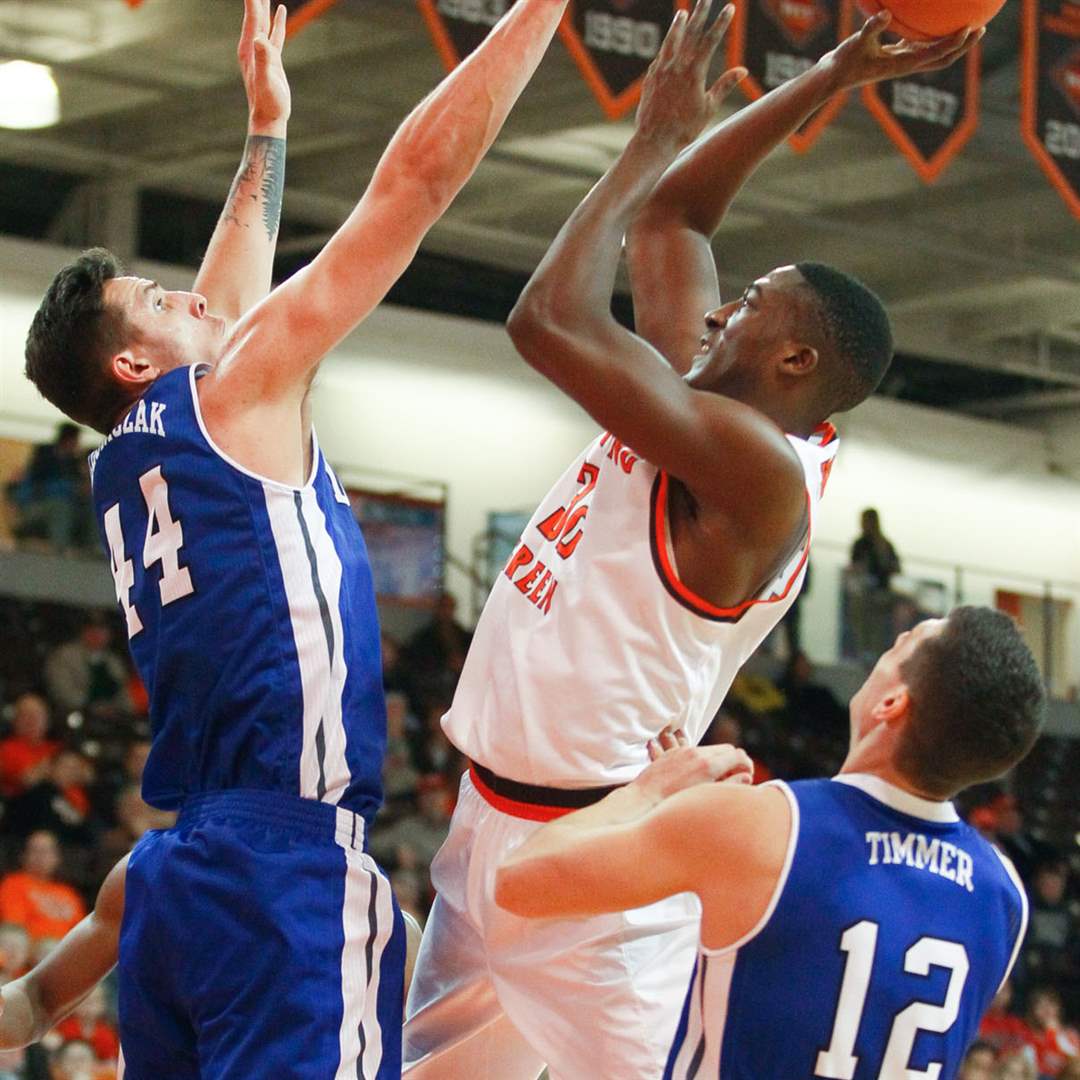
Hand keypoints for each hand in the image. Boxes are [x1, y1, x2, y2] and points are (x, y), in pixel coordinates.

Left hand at [239, 0, 289, 132]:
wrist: (269, 118)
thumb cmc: (267, 102)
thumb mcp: (265, 80)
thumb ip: (263, 59)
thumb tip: (260, 39)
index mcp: (249, 47)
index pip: (251, 16)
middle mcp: (252, 46)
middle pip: (255, 14)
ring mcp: (262, 51)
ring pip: (263, 20)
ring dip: (264, 4)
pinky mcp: (272, 58)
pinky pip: (275, 33)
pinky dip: (277, 21)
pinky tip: (280, 10)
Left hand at [632, 726, 752, 803]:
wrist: (642, 801)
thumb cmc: (675, 805)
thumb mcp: (706, 797)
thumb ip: (730, 786)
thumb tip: (746, 777)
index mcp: (708, 766)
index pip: (737, 755)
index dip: (746, 765)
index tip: (747, 775)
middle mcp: (696, 753)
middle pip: (726, 749)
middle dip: (733, 761)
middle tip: (734, 776)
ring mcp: (682, 751)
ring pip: (709, 748)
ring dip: (716, 759)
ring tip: (715, 776)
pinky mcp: (670, 753)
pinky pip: (690, 746)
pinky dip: (699, 755)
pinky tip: (697, 766)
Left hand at [635, 0, 745, 152]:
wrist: (655, 140)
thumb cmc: (685, 129)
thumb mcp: (709, 108)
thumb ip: (724, 85)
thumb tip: (742, 70)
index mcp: (694, 73)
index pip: (710, 41)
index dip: (721, 23)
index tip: (729, 7)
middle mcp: (676, 67)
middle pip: (690, 34)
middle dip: (700, 14)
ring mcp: (661, 71)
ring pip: (670, 41)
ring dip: (677, 25)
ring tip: (682, 12)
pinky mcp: (650, 78)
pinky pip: (660, 58)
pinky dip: (666, 49)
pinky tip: (668, 45)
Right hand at [823, 11, 982, 91]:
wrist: (833, 77)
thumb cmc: (843, 62)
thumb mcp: (856, 43)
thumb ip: (872, 28)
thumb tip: (885, 12)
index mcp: (902, 64)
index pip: (935, 54)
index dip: (954, 43)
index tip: (969, 28)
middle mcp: (907, 65)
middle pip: (943, 58)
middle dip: (963, 46)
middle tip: (982, 28)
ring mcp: (903, 62)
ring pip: (935, 54)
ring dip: (953, 43)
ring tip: (969, 25)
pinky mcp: (896, 57)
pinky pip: (922, 46)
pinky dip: (934, 37)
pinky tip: (939, 21)